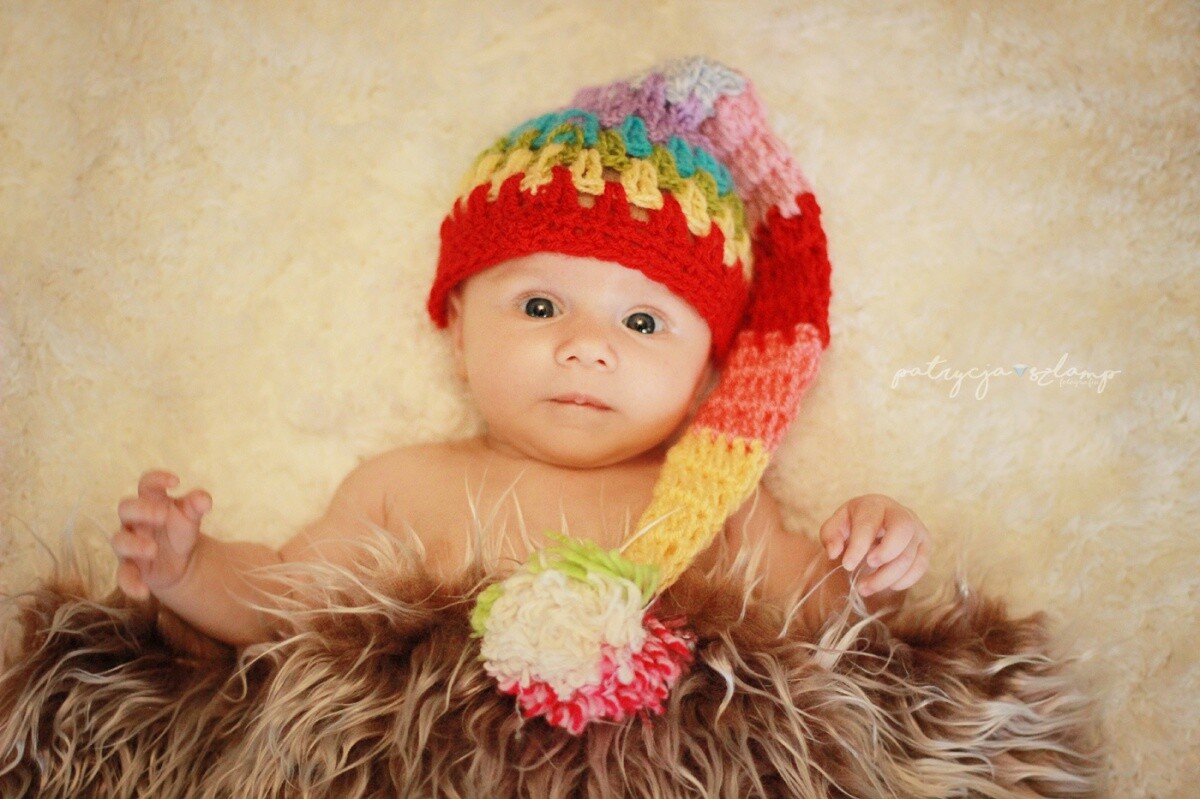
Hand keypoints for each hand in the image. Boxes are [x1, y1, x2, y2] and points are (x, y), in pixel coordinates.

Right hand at [112, 470, 211, 599]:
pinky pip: (123, 575)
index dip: (157, 479)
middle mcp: (136, 521)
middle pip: (126, 508)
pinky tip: (143, 593)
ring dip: (133, 545)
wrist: (182, 561)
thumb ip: (196, 505)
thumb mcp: (191, 517)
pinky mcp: (131, 568)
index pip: (147, 484)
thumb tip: (204, 500)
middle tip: (162, 516)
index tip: (175, 481)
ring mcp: (131, 544)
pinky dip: (130, 584)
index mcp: (151, 502)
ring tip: (153, 550)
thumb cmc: (181, 530)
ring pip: (119, 540)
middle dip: (142, 510)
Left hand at [819, 494, 929, 596]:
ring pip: (910, 555)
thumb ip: (831, 535)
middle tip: (866, 570)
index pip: (869, 524)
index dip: (858, 546)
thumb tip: (834, 552)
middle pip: (901, 531)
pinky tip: (888, 586)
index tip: (847, 565)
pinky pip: (921, 566)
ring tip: (866, 588)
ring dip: (888, 577)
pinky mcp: (925, 544)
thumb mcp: (837, 525)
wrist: (878, 522)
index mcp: (875, 504)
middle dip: (884, 554)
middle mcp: (901, 513)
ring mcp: (917, 529)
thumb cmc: (855, 524)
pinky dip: (904, 581)